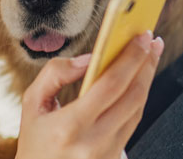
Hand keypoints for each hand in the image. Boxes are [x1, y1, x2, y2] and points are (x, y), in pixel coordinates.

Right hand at [14, 31, 163, 158]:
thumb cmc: (35, 141)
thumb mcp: (32, 104)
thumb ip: (55, 74)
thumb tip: (88, 59)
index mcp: (70, 126)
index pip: (110, 85)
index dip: (130, 58)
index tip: (142, 36)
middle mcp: (94, 142)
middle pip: (133, 96)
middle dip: (146, 64)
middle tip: (151, 40)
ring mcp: (108, 153)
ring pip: (137, 110)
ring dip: (146, 79)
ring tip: (148, 56)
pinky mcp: (115, 158)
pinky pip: (132, 122)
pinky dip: (138, 98)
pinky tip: (138, 81)